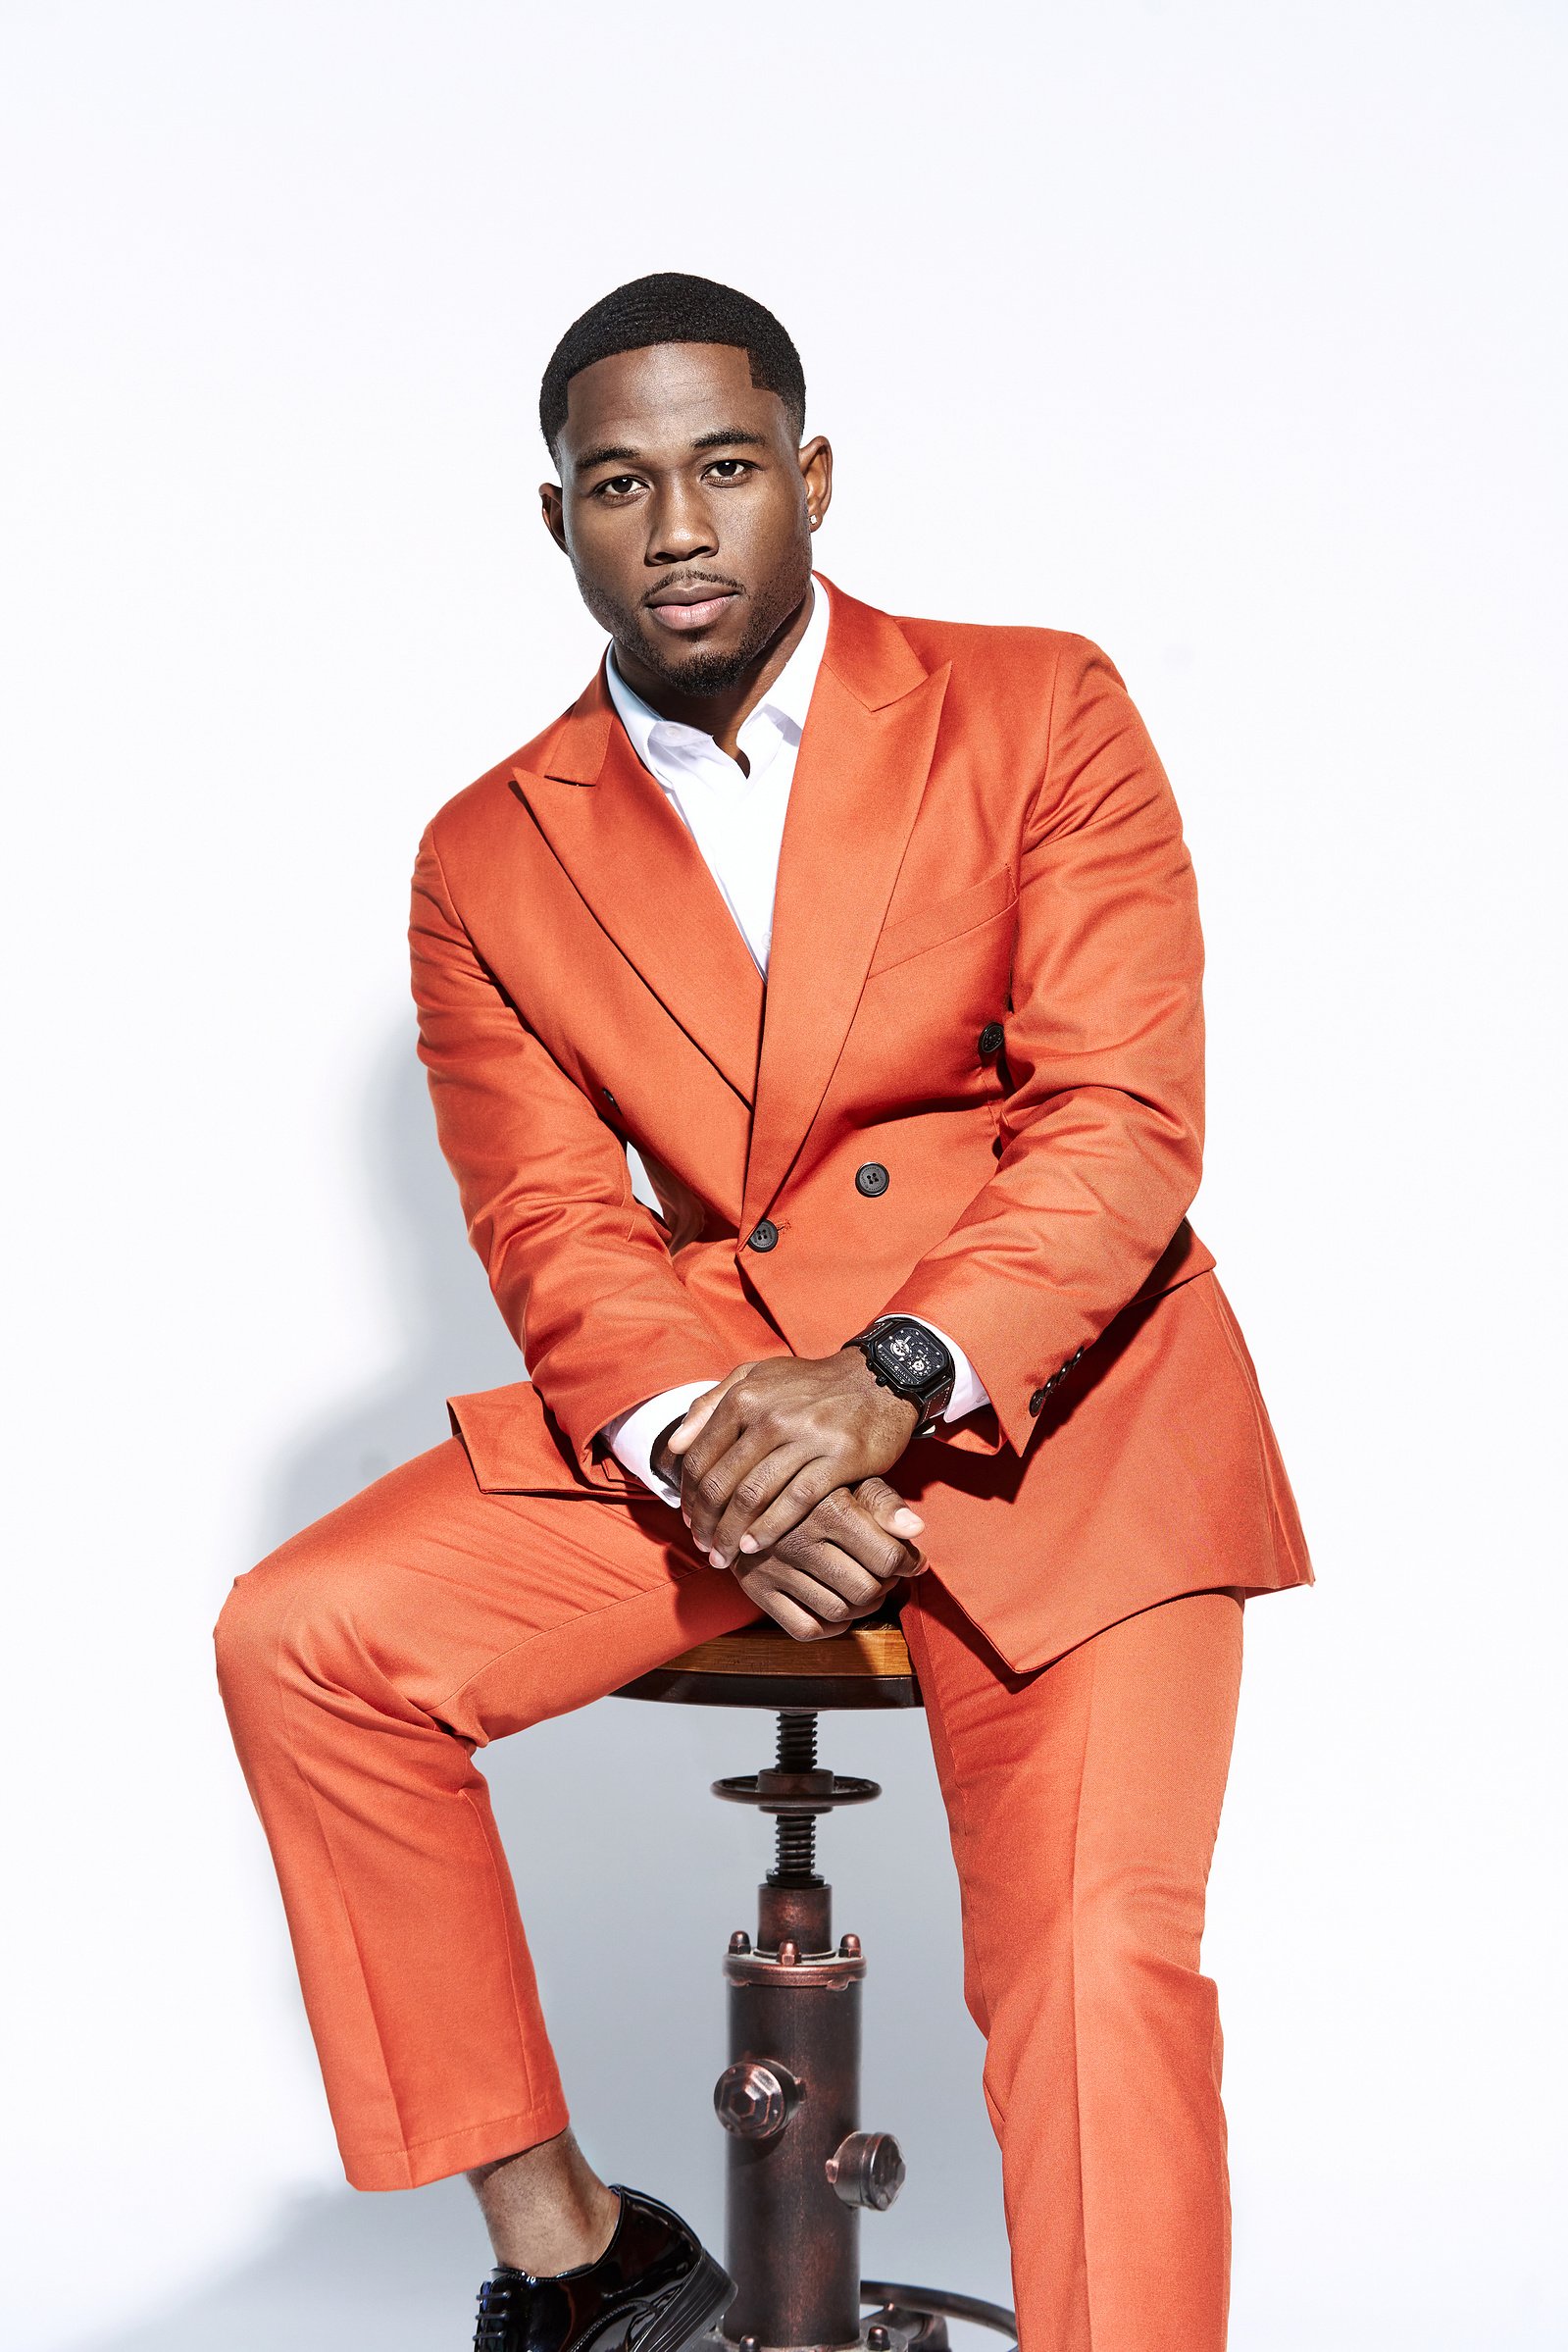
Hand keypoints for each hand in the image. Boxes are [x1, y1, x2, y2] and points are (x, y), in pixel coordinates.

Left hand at [664, 1352, 922, 1566]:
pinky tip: (754, 1546)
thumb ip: (710, 1405)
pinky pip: (795, 1501)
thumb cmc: (810, 1385)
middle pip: (722, 1482)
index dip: (688, 1495)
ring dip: (731, 1533)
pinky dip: (769, 1528)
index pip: (701, 1456)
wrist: (878, 1377)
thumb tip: (674, 1443)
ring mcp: (806, 1437)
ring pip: (754, 1496)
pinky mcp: (839, 1458)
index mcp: (745, 1398)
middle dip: (705, 1522)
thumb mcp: (756, 1377)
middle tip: (701, 1546)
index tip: (687, 1519)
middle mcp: (771, 1416)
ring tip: (722, 1555)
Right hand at [729, 1475, 926, 1642]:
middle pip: (867, 1590)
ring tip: (864, 1588)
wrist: (745, 1492)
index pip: (888, 1557)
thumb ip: (885, 1503)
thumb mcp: (849, 1480)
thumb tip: (917, 1528)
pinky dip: (829, 1627)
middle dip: (886, 1586)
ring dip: (862, 1607)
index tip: (911, 1561)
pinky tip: (836, 1605)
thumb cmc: (812, 1487)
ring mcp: (774, 1567)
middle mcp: (798, 1539)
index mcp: (826, 1508)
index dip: (908, 1563)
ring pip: (839, 1612)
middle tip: (885, 1575)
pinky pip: (805, 1629)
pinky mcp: (757, 1589)